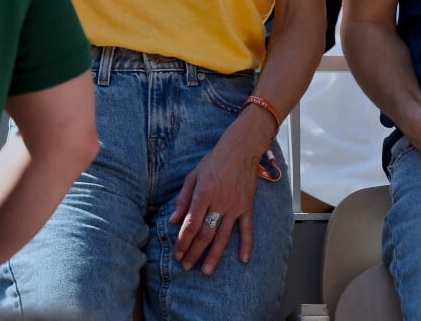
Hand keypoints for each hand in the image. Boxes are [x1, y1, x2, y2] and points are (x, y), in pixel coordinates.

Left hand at [169, 117, 264, 274]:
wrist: (241, 149)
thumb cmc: (215, 159)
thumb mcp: (193, 175)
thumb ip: (183, 198)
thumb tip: (173, 220)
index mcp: (204, 193)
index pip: (191, 223)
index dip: (183, 240)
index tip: (177, 253)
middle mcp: (219, 202)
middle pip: (205, 233)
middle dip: (194, 252)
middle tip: (186, 266)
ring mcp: (235, 206)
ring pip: (223, 236)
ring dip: (214, 255)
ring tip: (206, 271)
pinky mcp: (246, 206)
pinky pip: (247, 229)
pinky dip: (246, 244)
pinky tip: (242, 259)